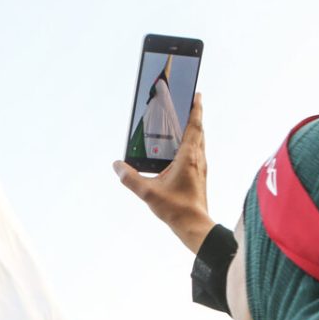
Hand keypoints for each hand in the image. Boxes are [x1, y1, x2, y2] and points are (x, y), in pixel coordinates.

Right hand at [113, 92, 212, 253]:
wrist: (194, 225)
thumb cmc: (175, 209)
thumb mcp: (148, 192)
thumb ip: (130, 178)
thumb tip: (117, 165)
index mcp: (188, 156)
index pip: (194, 126)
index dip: (195, 109)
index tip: (197, 94)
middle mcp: (198, 159)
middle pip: (199, 130)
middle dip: (194, 115)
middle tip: (188, 103)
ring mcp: (201, 167)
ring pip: (200, 142)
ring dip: (194, 130)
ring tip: (184, 123)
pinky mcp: (200, 176)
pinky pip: (197, 153)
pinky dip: (191, 144)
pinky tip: (180, 150)